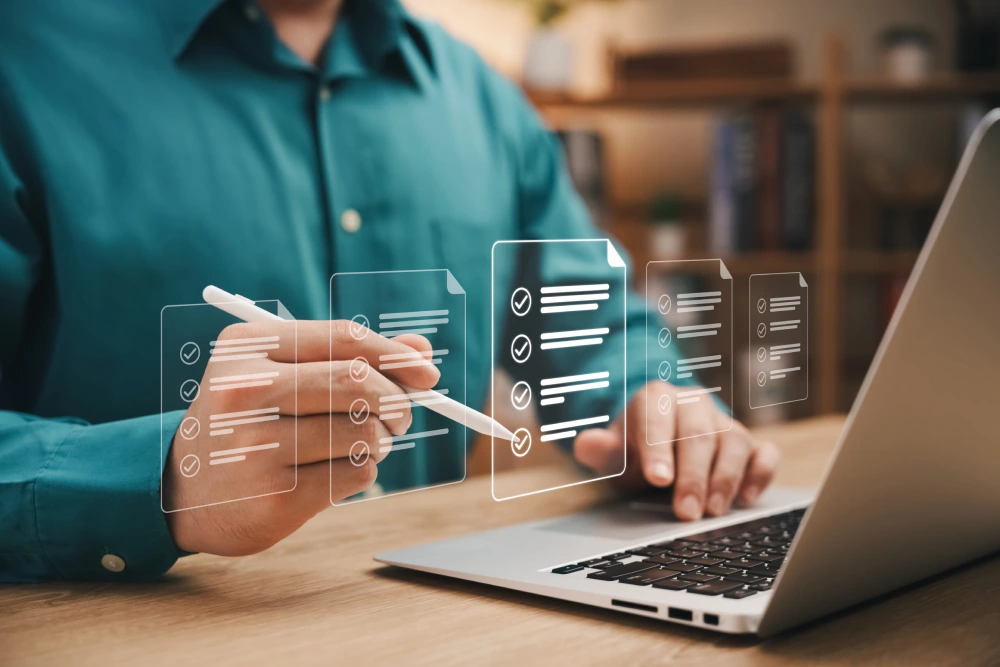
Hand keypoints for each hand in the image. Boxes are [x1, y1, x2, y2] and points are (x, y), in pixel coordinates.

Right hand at [163, 320, 438, 555]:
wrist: (182, 490)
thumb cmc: (247, 419)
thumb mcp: (281, 373)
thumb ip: (349, 356)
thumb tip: (421, 351)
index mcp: (247, 348)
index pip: (344, 337)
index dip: (396, 355)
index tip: (427, 374)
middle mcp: (245, 392)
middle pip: (358, 382)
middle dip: (396, 399)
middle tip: (399, 414)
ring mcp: (256, 447)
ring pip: (364, 431)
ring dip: (381, 439)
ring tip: (361, 442)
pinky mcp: (275, 497)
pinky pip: (357, 473)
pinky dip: (364, 470)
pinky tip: (335, 470)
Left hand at [573, 381, 780, 520]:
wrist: (660, 442)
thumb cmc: (636, 450)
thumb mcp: (613, 450)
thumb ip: (600, 449)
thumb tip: (585, 445)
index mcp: (656, 399)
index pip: (657, 419)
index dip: (658, 448)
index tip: (658, 479)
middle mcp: (694, 405)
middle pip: (698, 434)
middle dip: (693, 475)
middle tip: (687, 511)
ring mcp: (724, 422)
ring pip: (734, 441)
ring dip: (726, 478)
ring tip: (713, 511)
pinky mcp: (750, 444)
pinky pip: (764, 452)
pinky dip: (760, 473)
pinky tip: (748, 498)